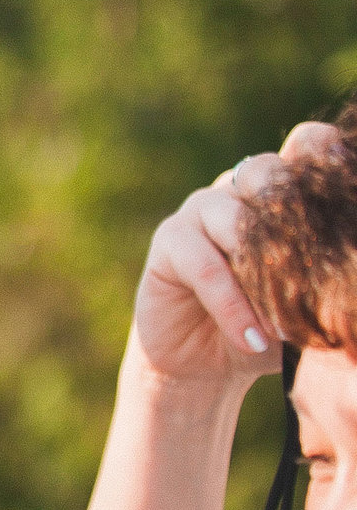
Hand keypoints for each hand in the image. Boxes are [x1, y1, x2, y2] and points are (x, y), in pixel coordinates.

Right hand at [133, 123, 339, 383]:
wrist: (207, 363)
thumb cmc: (272, 326)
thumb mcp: (311, 301)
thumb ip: (327, 278)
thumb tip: (347, 284)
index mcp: (285, 192)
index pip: (309, 146)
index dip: (324, 155)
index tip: (345, 193)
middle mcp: (242, 188)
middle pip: (268, 172)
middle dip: (291, 216)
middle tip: (313, 277)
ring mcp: (203, 209)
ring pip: (238, 222)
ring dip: (267, 278)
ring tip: (288, 328)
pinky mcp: (170, 241)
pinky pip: (206, 266)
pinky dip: (233, 306)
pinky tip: (253, 338)